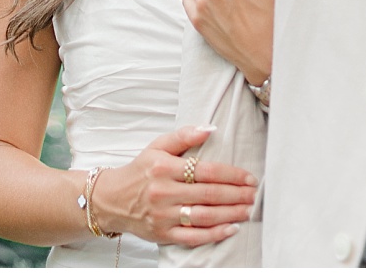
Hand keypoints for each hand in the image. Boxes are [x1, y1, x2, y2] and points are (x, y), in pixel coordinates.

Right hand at [88, 124, 254, 245]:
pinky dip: (214, 234)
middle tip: (254, 194)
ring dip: (230, 214)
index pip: (204, 170)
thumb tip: (210, 128)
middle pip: (208, 194)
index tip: (248, 177)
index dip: (230, 175)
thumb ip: (184, 136)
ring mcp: (163, 215)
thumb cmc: (139, 171)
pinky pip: (193, 237)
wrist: (112, 199)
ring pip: (203, 216)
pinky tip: (231, 228)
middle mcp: (163, 192)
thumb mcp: (157, 146)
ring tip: (248, 210)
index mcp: (164, 167)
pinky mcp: (163, 234)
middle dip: (236, 195)